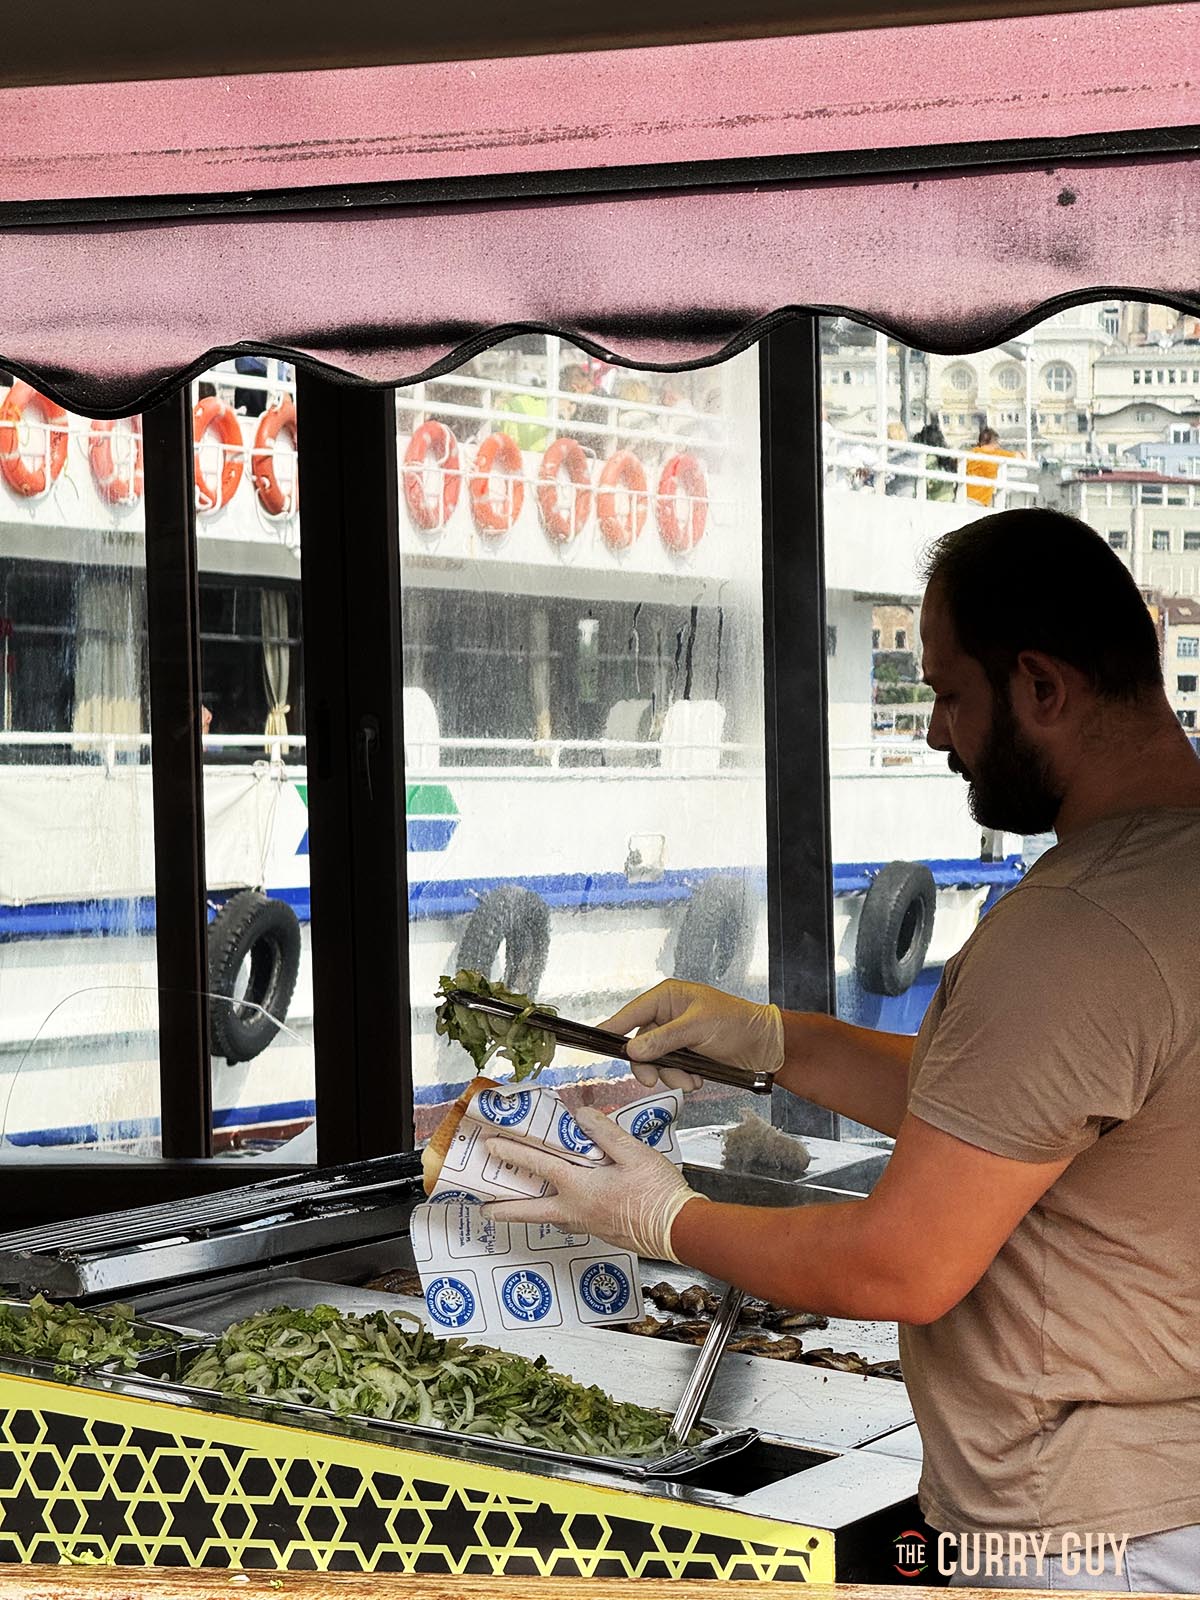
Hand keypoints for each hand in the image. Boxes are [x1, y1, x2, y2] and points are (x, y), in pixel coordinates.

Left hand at [481, 1105, 703, 1262]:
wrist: (679, 1230)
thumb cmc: (659, 1194)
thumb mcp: (634, 1153)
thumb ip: (605, 1133)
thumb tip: (582, 1115)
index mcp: (581, 1188)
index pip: (538, 1166)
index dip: (513, 1152)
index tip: (491, 1146)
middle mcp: (577, 1210)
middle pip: (530, 1211)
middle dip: (504, 1209)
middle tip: (484, 1208)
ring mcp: (588, 1225)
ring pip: (549, 1219)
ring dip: (529, 1212)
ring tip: (516, 1206)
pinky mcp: (601, 1232)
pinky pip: (569, 1222)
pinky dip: (556, 1213)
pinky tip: (564, 1205)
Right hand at [599, 980, 783, 1090]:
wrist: (765, 1045)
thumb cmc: (737, 1023)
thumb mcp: (698, 1028)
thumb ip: (664, 1039)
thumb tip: (633, 1049)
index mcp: (668, 997)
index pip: (631, 1012)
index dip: (613, 1027)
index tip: (595, 1039)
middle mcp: (668, 1015)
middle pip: (640, 1044)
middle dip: (649, 1064)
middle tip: (651, 1080)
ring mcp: (676, 1036)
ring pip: (655, 1061)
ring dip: (670, 1074)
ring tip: (689, 1079)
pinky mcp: (686, 1053)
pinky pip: (670, 1069)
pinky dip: (681, 1078)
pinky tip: (697, 1078)